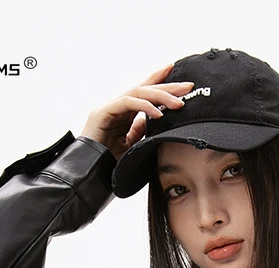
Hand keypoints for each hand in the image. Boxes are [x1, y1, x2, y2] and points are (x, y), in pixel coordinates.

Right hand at [80, 63, 194, 161]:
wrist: (90, 175)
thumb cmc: (110, 165)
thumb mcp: (132, 147)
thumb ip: (141, 133)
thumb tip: (157, 121)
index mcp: (125, 114)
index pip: (145, 93)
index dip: (162, 83)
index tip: (182, 81)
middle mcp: (117, 107)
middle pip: (145, 89)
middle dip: (168, 87)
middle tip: (188, 87)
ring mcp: (109, 108)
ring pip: (138, 92)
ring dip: (160, 96)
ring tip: (178, 103)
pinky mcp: (103, 113)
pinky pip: (127, 103)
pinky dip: (144, 107)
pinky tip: (158, 114)